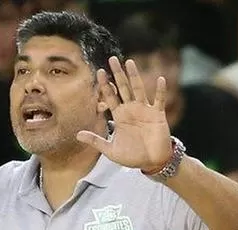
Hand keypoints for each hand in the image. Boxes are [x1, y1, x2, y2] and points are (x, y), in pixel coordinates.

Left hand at [77, 56, 171, 171]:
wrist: (151, 162)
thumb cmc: (132, 156)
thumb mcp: (110, 150)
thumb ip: (95, 141)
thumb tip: (77, 135)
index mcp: (120, 116)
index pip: (111, 97)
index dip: (105, 85)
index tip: (99, 72)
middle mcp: (131, 110)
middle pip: (123, 88)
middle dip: (117, 74)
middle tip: (112, 59)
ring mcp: (144, 110)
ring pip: (138, 89)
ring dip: (134, 76)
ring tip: (129, 62)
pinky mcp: (157, 115)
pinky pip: (159, 101)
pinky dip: (160, 91)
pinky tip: (160, 79)